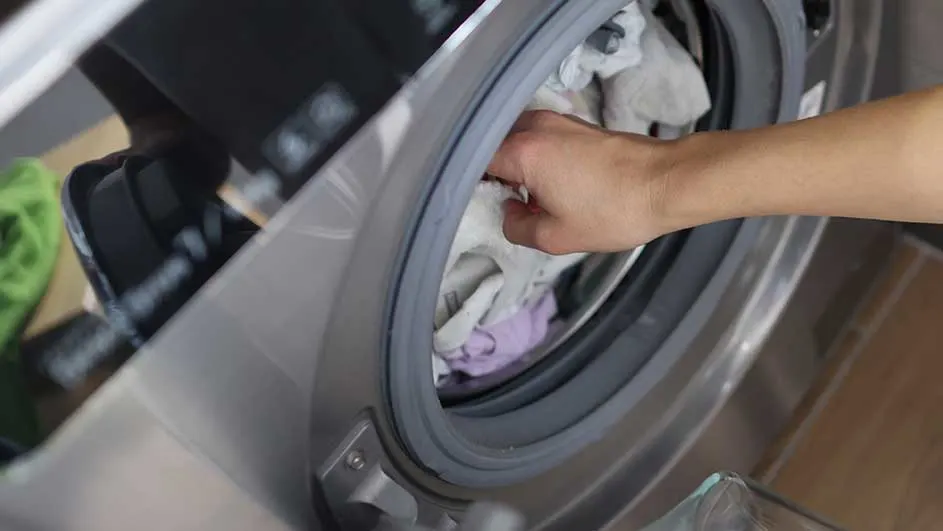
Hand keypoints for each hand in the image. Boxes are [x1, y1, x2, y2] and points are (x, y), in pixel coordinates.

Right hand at [487, 110, 680, 253]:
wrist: (667, 182)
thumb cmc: (613, 210)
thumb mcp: (556, 236)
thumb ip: (517, 228)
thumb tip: (509, 213)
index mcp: (523, 151)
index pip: (476, 163)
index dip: (476, 186)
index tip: (486, 206)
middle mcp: (535, 126)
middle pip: (496, 147)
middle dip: (496, 175)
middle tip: (508, 204)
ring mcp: (558, 120)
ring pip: (519, 141)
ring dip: (518, 166)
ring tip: (532, 197)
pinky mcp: (578, 124)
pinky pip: (541, 138)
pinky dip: (538, 159)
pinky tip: (553, 185)